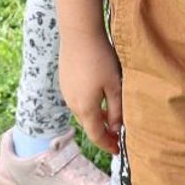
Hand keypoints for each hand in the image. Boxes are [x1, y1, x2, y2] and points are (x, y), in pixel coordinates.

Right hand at [59, 32, 121, 153]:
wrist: (79, 33)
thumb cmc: (100, 58)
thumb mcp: (114, 85)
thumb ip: (116, 110)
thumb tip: (116, 129)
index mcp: (85, 109)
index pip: (97, 136)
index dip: (108, 145)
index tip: (118, 151)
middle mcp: (73, 104)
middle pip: (89, 126)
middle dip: (103, 133)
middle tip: (118, 136)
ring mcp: (67, 92)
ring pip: (84, 113)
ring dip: (96, 118)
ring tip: (111, 118)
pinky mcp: (65, 81)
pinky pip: (78, 101)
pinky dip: (90, 106)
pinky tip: (100, 97)